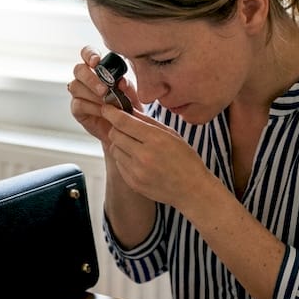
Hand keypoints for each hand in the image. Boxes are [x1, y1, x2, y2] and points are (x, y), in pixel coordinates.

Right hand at [68, 46, 140, 145]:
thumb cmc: (128, 107)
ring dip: (91, 94)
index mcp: (98, 68)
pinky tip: (102, 111)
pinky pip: (78, 104)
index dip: (89, 55)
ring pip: (75, 86)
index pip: (87, 53)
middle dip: (90, 78)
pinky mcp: (77, 109)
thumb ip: (126, 86)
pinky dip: (91, 107)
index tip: (96, 62)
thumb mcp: (132, 95)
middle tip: (104, 90)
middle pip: (78, 70)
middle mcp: (85, 79)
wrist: (124, 130)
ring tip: (106, 103)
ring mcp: (79, 93)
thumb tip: (121, 81)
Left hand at [99, 104, 215, 210]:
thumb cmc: (185, 160)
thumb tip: (128, 110)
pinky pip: (119, 164)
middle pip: (115, 134)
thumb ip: (148, 121)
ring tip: (134, 145)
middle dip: (116, 127)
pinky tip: (138, 159)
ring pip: (114, 149)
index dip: (111, 112)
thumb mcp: (171, 134)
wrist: (192, 190)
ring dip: (120, 143)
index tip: (107, 108)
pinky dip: (124, 158)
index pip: (123, 122)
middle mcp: (144, 156)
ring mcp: (137, 172)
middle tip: (124, 127)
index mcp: (155, 140)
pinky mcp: (133, 183)